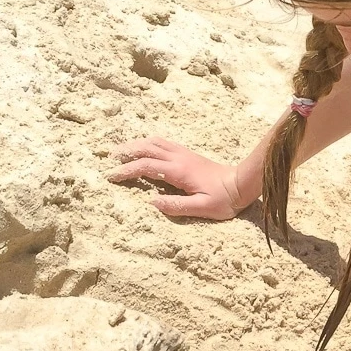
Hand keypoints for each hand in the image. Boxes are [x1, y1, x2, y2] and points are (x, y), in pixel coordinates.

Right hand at [108, 137, 247, 219]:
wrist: (241, 184)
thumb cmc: (223, 200)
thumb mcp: (202, 208)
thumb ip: (177, 206)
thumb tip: (152, 202)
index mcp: (179, 171)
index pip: (146, 166)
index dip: (126, 170)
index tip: (112, 176)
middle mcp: (179, 158)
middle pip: (146, 148)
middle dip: (126, 152)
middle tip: (109, 157)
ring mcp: (183, 153)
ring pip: (154, 142)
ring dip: (136, 144)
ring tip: (121, 151)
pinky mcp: (188, 154)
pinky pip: (163, 143)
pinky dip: (148, 143)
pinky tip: (143, 148)